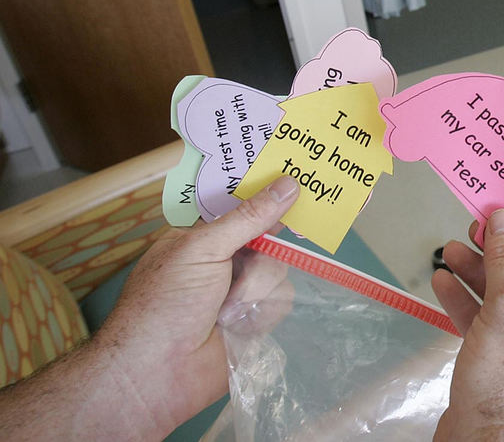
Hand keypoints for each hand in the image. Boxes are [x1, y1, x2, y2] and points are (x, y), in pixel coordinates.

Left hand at [93, 176, 298, 433]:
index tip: (296, 181)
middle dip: (259, 258)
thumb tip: (289, 183)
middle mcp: (223, 260)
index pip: (243, 208)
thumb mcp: (203, 250)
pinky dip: (261, 314)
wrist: (157, 373)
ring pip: (279, 271)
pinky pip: (282, 302)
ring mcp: (240, 291)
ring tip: (226, 311)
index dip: (267, 197)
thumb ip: (249, 218)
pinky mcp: (255, 320)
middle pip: (270, 239)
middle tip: (244, 265)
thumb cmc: (165, 303)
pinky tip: (236, 327)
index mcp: (202, 237)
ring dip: (255, 291)